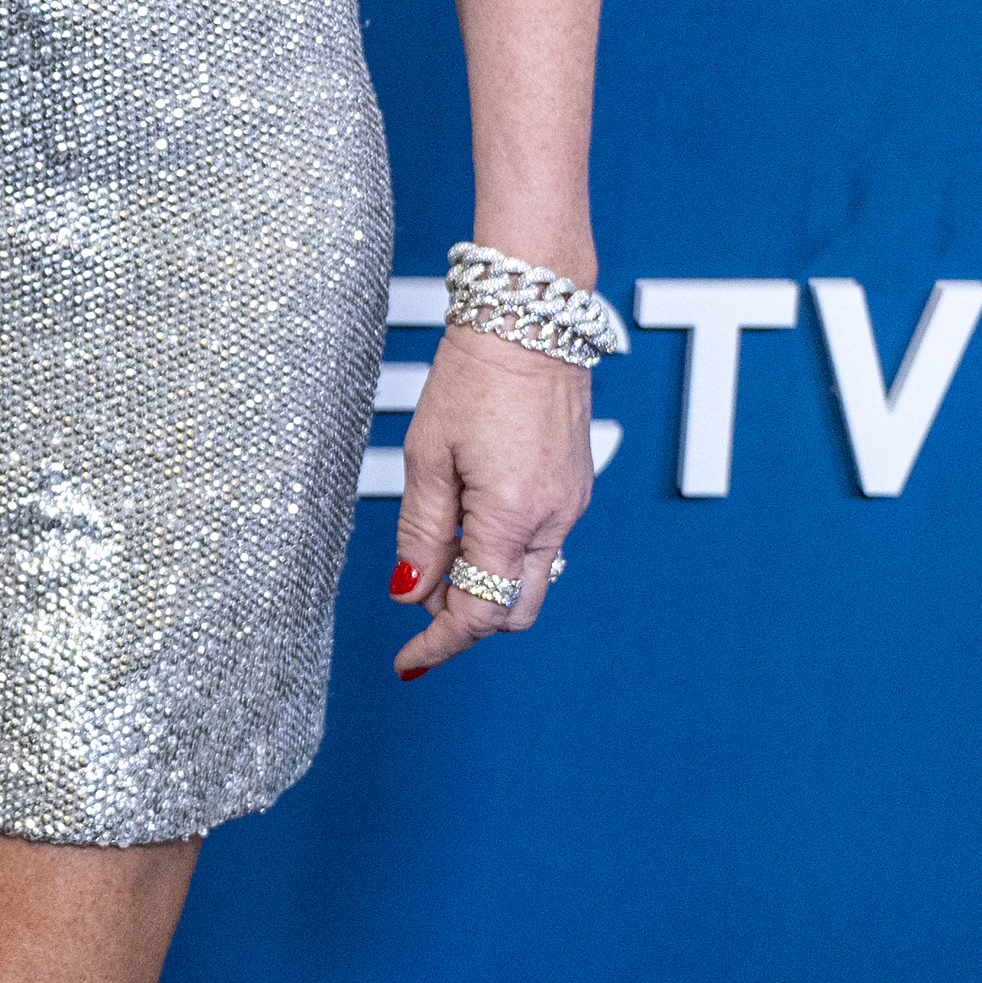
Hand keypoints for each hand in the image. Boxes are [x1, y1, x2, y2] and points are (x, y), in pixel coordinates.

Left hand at [388, 327, 591, 678]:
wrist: (529, 321)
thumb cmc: (474, 377)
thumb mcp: (427, 457)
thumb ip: (421, 532)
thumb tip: (410, 592)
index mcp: (514, 517)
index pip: (478, 612)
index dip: (438, 643)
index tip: (407, 661)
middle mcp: (554, 519)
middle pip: (513, 610)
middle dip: (464, 618)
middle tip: (417, 598)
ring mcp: (571, 505)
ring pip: (530, 580)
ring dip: (482, 584)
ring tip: (437, 548)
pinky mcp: (574, 488)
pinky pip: (541, 546)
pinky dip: (503, 553)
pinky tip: (468, 522)